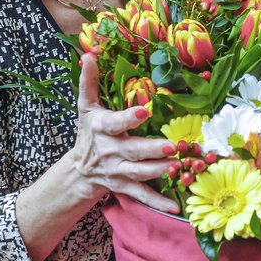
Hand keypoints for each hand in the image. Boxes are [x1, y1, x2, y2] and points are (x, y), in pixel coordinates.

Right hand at [72, 53, 178, 213]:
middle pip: (133, 151)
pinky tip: (175, 206)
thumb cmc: (89, 132)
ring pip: (140, 173)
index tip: (144, 110)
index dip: (128, 117)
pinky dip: (158, 202)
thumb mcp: (86, 107)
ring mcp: (119, 171)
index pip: (115, 123)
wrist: (80, 171)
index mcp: (102, 129)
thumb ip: (89, 82)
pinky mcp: (126, 186)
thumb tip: (88, 54)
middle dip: (152, 150)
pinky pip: (143, 195)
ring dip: (160, 171)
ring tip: (179, 167)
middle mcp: (111, 151)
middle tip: (173, 146)